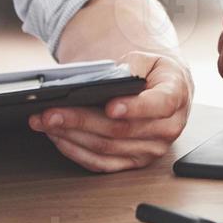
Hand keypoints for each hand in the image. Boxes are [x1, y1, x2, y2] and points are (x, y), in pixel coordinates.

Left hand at [29, 51, 191, 172]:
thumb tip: (106, 79)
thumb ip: (131, 66)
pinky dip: (75, 151)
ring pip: (106, 148)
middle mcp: (167, 128)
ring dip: (71, 136)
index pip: (159, 105)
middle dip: (82, 120)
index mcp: (176, 96)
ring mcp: (150, 150)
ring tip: (46, 121)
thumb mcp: (147, 59)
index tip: (110, 106)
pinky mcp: (133, 163)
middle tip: (52, 112)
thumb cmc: (153, 73)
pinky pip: (101, 163)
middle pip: (121, 130)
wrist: (163, 89)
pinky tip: (57, 137)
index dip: (134, 107)